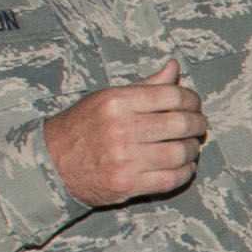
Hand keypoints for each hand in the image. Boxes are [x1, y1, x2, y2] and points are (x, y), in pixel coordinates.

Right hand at [41, 64, 202, 204]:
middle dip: (197, 123)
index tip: (194, 104)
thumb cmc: (83, 126)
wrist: (52, 162)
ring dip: (193, 149)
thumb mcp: (107, 98)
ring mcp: (124, 159)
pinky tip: (184, 166)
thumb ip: (144, 86)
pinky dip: (185, 172)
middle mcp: (120, 129)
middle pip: (180, 123)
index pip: (171, 95)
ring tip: (190, 145)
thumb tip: (174, 67)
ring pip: (179, 153)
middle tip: (199, 125)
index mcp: (116, 101)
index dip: (191, 99)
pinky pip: (171, 179)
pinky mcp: (127, 184)